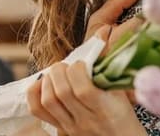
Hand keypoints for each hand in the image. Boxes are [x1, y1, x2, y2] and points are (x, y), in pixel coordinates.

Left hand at [26, 61, 146, 135]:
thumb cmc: (125, 119)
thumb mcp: (123, 93)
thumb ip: (111, 65)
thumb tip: (103, 33)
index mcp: (105, 109)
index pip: (82, 88)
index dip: (77, 69)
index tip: (82, 63)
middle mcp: (85, 120)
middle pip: (61, 92)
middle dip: (59, 71)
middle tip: (65, 66)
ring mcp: (71, 126)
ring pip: (48, 101)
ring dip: (47, 81)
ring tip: (56, 74)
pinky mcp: (61, 129)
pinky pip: (39, 111)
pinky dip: (35, 94)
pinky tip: (43, 84)